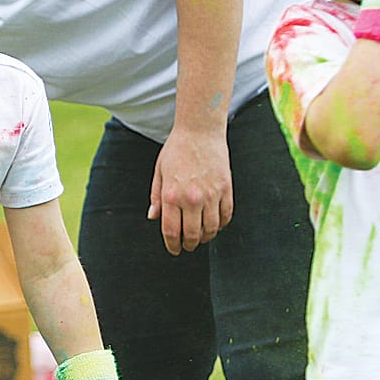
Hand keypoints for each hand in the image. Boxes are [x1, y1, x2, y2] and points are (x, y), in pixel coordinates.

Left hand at [148, 125, 231, 253]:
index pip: (171, 231)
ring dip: (206, 237)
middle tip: (188, 246)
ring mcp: (211, 194)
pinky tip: (215, 225)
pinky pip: (226, 215)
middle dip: (189, 244)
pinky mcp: (226, 188)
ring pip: (211, 228)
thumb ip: (156, 197)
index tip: (174, 249)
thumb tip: (153, 217)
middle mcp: (192, 198)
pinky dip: (221, 224)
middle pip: (193, 234)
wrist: (200, 130)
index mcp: (172, 195)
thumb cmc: (176, 150)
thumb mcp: (159, 172)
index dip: (172, 245)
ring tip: (201, 237)